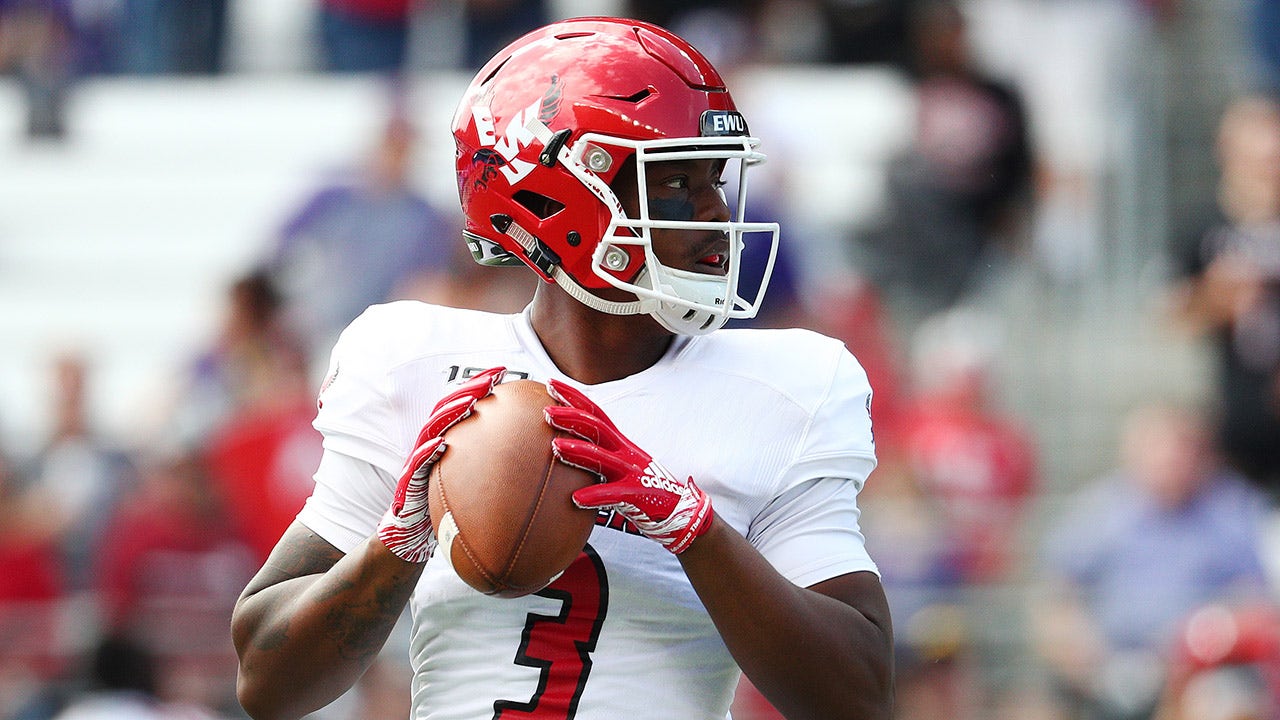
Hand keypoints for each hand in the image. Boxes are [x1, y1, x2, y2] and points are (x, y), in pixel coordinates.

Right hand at [377, 367, 505, 561]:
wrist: (413, 532)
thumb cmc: (448, 508)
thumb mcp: (475, 484)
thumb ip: (495, 468)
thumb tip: (538, 463)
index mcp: (448, 440)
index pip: (464, 405)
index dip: (480, 387)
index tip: (503, 372)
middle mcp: (432, 443)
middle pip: (449, 408)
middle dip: (469, 389)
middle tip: (491, 378)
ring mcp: (418, 459)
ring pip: (432, 428)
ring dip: (449, 413)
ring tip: (468, 402)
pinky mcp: (407, 480)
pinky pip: (416, 463)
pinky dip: (426, 452)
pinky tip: (440, 444)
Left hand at [544, 378, 712, 554]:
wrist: (678, 510)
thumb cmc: (641, 488)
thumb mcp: (619, 464)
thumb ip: (597, 454)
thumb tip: (562, 444)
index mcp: (619, 443)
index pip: (594, 413)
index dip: (574, 396)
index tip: (551, 383)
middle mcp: (625, 452)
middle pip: (597, 428)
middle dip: (572, 417)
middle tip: (547, 411)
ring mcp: (632, 472)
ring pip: (603, 458)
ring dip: (579, 451)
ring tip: (556, 447)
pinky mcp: (637, 495)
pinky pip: (614, 494)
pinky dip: (595, 495)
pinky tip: (577, 498)